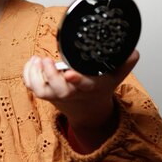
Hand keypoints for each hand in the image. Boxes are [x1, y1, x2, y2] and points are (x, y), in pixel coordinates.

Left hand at [22, 51, 138, 150]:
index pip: (83, 85)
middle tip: (47, 59)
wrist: (88, 110)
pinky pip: (31, 86)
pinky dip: (28, 74)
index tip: (70, 73)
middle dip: (49, 74)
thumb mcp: (114, 76)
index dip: (76, 80)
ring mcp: (56, 94)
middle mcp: (70, 93)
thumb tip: (133, 51)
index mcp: (88, 87)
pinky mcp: (45, 93)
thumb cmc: (98, 89)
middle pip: (57, 88)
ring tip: (37, 59)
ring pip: (40, 89)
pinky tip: (32, 62)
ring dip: (35, 74)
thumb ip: (124, 63)